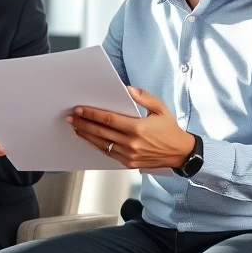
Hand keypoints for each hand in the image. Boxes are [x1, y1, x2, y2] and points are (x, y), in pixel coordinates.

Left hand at [67, 86, 195, 168]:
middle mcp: (131, 143)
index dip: (91, 114)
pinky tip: (89, 139)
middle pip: (101, 132)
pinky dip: (96, 145)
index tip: (80, 109)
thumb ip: (143, 97)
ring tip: (75, 127)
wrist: (180, 153)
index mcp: (138, 128)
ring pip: (101, 144)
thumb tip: (127, 89)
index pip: (108, 119)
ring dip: (86, 135)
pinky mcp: (127, 162)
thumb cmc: (170, 130)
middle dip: (83, 123)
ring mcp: (128, 154)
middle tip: (72, 117)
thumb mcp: (160, 108)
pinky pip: (107, 153)